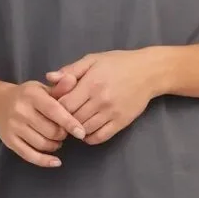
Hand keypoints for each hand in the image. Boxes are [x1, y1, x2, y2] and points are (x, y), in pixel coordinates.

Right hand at [0, 79, 85, 167]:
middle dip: (63, 134)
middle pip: (51, 131)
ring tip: (57, 140)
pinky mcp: (9, 140)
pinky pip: (29, 155)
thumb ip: (60, 87)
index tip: (81, 133)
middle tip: (64, 132)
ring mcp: (13, 127)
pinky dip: (45, 161)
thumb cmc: (28, 96)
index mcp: (32, 95)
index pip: (54, 110)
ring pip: (42, 144)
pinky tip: (56, 161)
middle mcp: (21, 111)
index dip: (70, 123)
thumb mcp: (43, 88)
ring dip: (55, 145)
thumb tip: (73, 80)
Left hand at [43, 49, 161, 144]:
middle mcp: (100, 100)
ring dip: (76, 129)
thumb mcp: (93, 60)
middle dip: (64, 120)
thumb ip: (70, 70)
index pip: (64, 105)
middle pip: (72, 119)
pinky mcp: (121, 123)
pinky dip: (89, 137)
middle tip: (62, 118)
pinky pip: (100, 137)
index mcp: (91, 83)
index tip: (55, 107)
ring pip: (84, 130)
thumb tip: (49, 78)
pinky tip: (87, 130)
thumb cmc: (118, 63)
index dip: (55, 109)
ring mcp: (111, 113)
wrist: (149, 72)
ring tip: (74, 123)